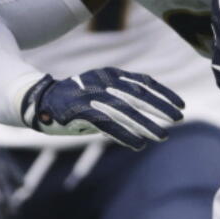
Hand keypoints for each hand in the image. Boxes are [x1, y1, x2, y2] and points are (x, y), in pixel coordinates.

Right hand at [20, 69, 184, 150]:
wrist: (39, 100)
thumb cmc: (75, 99)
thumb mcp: (100, 92)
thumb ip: (121, 98)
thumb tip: (147, 113)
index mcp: (110, 74)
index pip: (143, 81)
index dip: (163, 93)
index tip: (180, 105)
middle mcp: (103, 81)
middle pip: (138, 94)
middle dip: (160, 107)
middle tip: (179, 118)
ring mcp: (91, 95)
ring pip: (125, 110)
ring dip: (146, 124)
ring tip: (162, 136)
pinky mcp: (80, 111)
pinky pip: (108, 124)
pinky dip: (125, 134)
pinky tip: (139, 144)